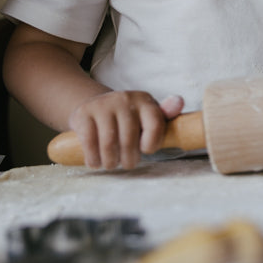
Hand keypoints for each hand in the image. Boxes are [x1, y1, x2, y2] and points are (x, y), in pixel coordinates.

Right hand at [68, 90, 184, 169]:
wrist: (94, 106)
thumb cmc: (128, 119)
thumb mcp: (148, 117)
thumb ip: (165, 115)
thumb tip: (179, 101)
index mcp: (144, 100)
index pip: (155, 124)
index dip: (152, 144)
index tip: (145, 150)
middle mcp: (124, 98)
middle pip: (129, 139)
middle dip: (129, 159)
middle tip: (128, 163)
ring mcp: (102, 104)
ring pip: (109, 143)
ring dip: (110, 161)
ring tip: (112, 164)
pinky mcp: (83, 113)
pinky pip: (89, 142)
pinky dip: (93, 159)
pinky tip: (96, 161)